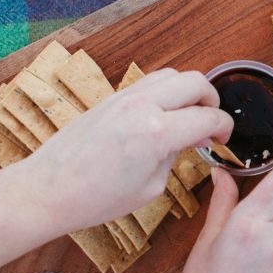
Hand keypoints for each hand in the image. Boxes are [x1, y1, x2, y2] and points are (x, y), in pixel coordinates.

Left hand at [21, 68, 232, 230]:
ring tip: (188, 116)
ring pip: (173, 75)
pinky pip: (150, 82)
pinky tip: (164, 116)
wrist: (48, 189)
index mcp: (157, 132)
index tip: (223, 138)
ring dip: (188, 91)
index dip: (224, 128)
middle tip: (211, 123)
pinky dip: (166, 92)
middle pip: (196, 81)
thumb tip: (188, 140)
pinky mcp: (111, 98)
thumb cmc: (95, 198)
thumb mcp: (151, 187)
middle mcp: (142, 106)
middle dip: (212, 100)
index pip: (208, 117)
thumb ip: (176, 156)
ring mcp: (125, 97)